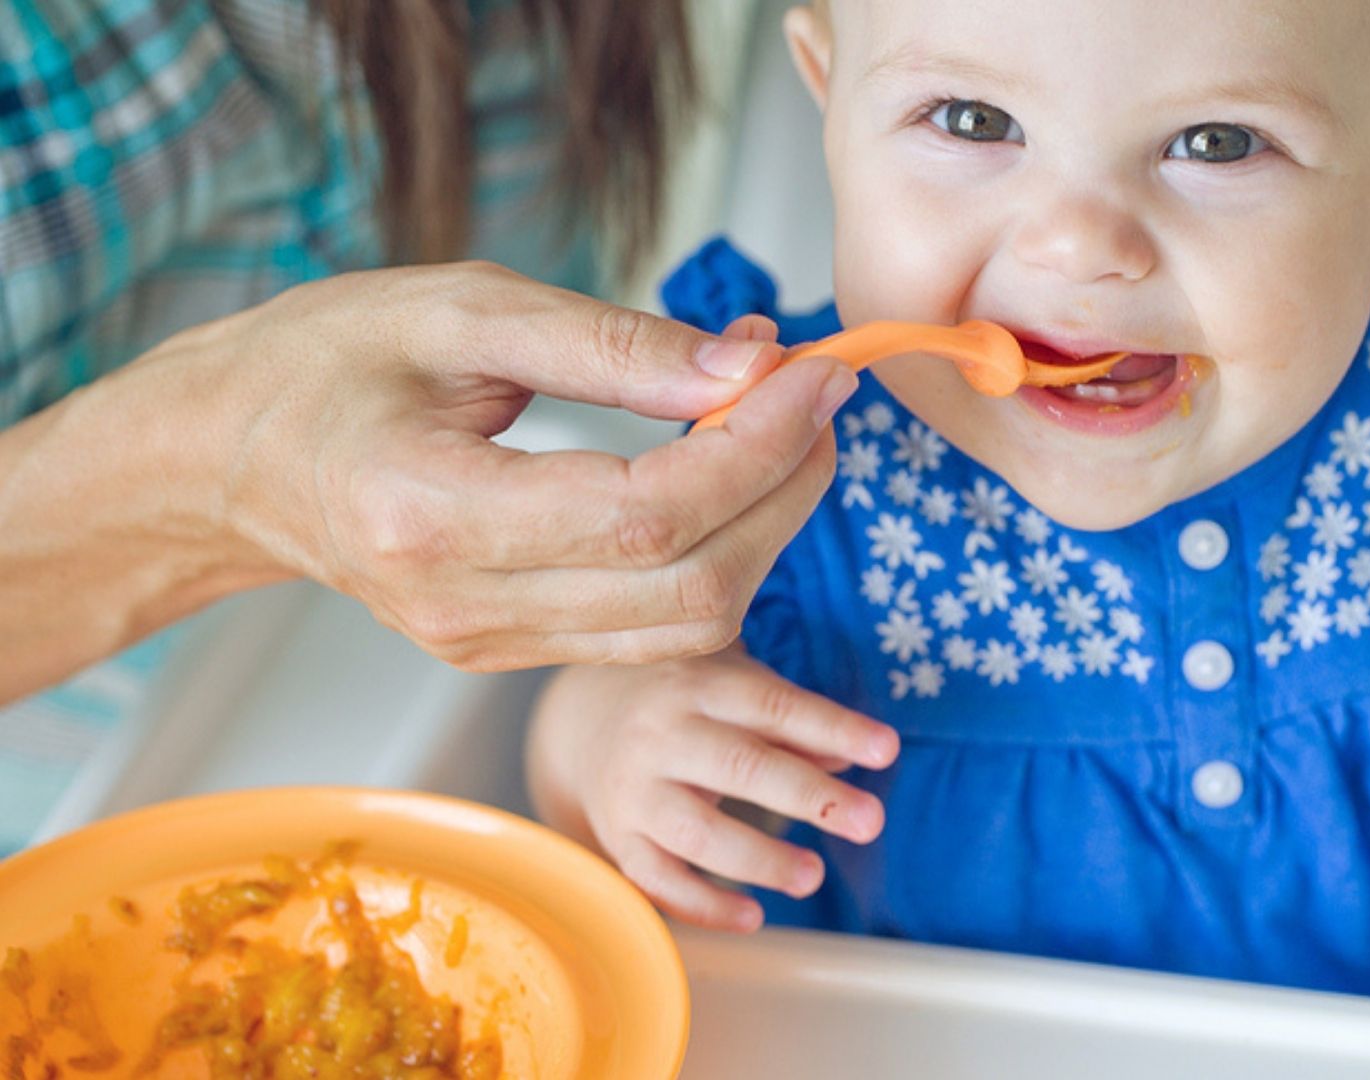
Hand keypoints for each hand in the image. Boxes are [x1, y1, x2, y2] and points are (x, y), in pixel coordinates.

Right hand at [198, 262, 854, 668]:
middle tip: (819, 395)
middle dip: (785, 491)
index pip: (649, 512)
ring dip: (767, 530)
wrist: (228, 456)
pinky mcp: (509, 652)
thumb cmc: (328, 363)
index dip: (756, 446)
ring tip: (790, 429)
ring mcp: (486, 645)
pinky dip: (720, 559)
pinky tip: (734, 479)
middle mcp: (463, 606)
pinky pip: (653, 632)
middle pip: (690, 587)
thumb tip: (751, 363)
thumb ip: (613, 343)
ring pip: (688, 626)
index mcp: (431, 513)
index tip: (813, 372)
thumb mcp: (462, 310)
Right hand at [528, 650, 899, 930]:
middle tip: (871, 821)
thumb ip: (794, 723)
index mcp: (700, 685)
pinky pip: (659, 880)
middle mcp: (661, 734)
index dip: (833, 726)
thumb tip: (852, 757)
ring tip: (814, 878)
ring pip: (697, 832)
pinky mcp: (618, 838)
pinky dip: (705, 905)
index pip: (774, 705)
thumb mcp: (737, 690)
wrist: (584, 721)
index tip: (887, 751)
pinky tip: (754, 917)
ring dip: (760, 859)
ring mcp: (635, 790)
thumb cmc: (689, 702)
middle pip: (740, 766)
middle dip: (810, 796)